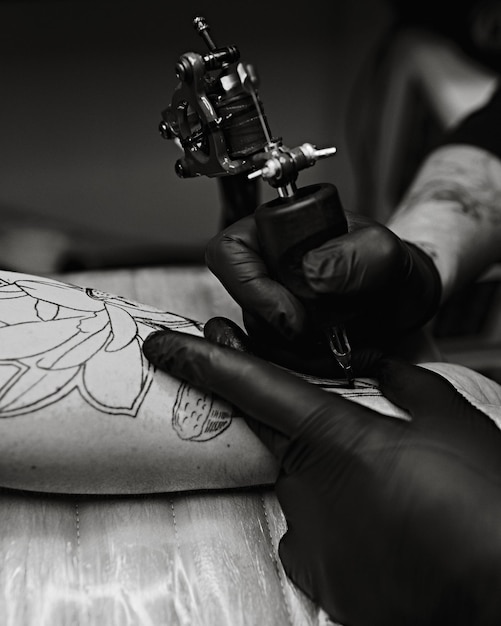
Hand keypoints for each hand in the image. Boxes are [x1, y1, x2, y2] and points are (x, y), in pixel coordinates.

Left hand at [143, 329, 500, 625]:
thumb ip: (405, 383)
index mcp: (333, 437)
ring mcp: (307, 536)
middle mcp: (305, 486)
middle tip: (352, 440)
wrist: (495, 588)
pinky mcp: (318, 576)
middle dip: (299, 429)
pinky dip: (333, 521)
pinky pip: (310, 534)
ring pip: (301, 488)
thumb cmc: (480, 499)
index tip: (161, 346)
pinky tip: (375, 526)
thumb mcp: (449, 419)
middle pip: (280, 440)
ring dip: (331, 480)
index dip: (202, 361)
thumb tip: (380, 364)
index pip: (250, 388)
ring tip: (392, 493)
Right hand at [205, 212, 440, 374]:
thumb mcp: (382, 252)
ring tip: (342, 338)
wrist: (403, 300)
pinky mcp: (282, 338)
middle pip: (245, 307)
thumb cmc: (387, 266)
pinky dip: (310, 365)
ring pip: (262, 340)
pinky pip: (279, 361)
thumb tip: (311, 273)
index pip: (230, 253)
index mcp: (274, 232)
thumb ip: (352, 256)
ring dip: (303, 351)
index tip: (294, 315)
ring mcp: (271, 306)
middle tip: (324, 332)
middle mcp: (265, 270)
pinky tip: (336, 352)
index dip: (251, 288)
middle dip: (285, 330)